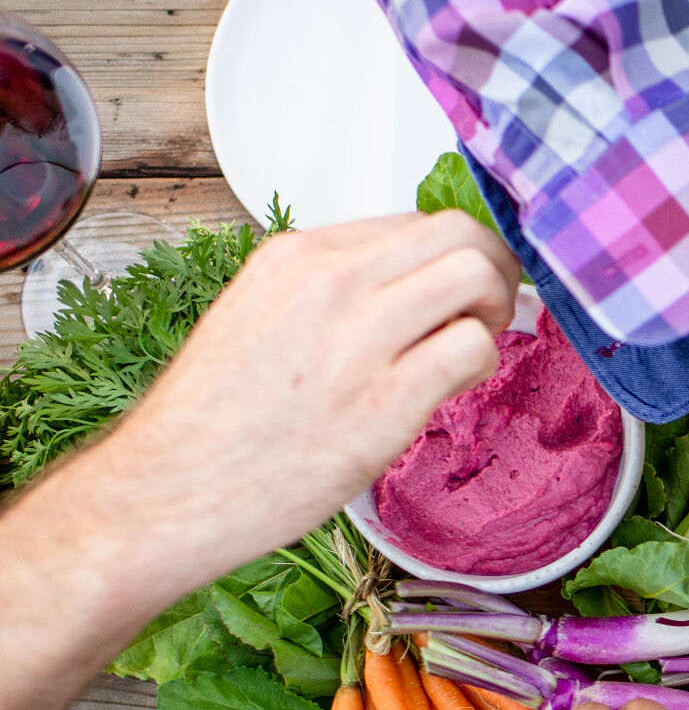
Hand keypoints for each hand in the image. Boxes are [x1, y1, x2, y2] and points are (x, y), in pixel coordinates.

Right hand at [0, 209, 518, 709]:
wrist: (172, 487)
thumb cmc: (215, 421)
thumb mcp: (260, 319)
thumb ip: (330, 299)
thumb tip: (402, 297)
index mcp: (296, 257)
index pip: (409, 222)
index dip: (450, 254)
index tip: (458, 288)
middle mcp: (330, 282)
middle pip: (456, 232)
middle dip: (492, 266)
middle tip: (489, 309)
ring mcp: (359, 336)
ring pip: (474, 276)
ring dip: (495, 308)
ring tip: (475, 346)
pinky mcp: (386, 397)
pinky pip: (472, 347)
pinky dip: (484, 361)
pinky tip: (458, 386)